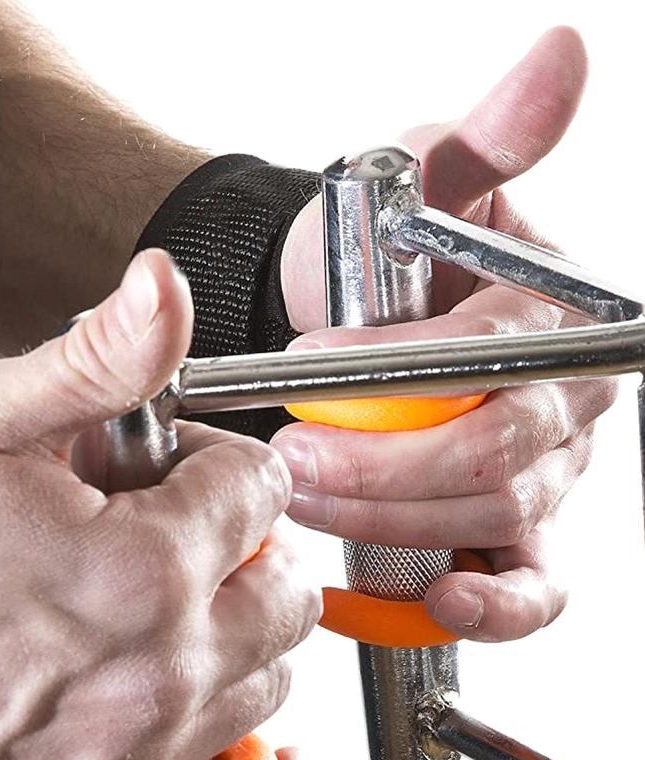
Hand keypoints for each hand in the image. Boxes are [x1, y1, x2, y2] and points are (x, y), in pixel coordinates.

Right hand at [0, 249, 321, 759]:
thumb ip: (93, 359)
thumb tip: (165, 288)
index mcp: (141, 564)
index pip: (260, 490)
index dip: (225, 463)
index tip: (185, 469)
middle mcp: (157, 671)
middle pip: (286, 595)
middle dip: (250, 550)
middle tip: (188, 539)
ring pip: (272, 690)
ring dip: (248, 643)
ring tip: (187, 619)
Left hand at [276, 27, 615, 642]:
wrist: (349, 317)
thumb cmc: (382, 255)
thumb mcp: (423, 180)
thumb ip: (488, 136)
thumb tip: (559, 57)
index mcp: (551, 317)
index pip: (494, 357)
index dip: (404, 376)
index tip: (311, 361)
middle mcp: (564, 401)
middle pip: (495, 457)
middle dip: (383, 465)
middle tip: (293, 457)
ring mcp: (544, 473)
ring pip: (491, 518)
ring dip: (392, 517)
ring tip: (308, 496)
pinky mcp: (511, 527)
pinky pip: (528, 583)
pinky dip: (492, 603)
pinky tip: (446, 599)